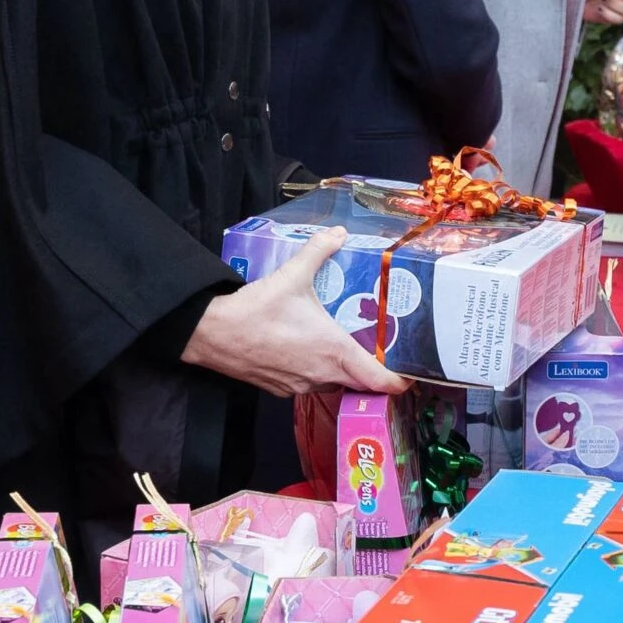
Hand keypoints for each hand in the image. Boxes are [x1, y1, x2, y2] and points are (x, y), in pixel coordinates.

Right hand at [182, 228, 405, 397]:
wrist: (213, 334)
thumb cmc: (257, 309)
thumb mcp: (291, 275)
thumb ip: (318, 251)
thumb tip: (338, 232)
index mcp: (334, 351)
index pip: (379, 381)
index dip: (399, 381)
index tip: (409, 375)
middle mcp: (322, 375)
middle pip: (359, 383)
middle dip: (369, 371)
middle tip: (376, 351)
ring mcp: (300, 386)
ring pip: (332, 384)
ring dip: (339, 371)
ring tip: (339, 348)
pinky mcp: (280, 389)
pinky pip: (307, 385)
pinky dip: (312, 372)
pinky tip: (303, 351)